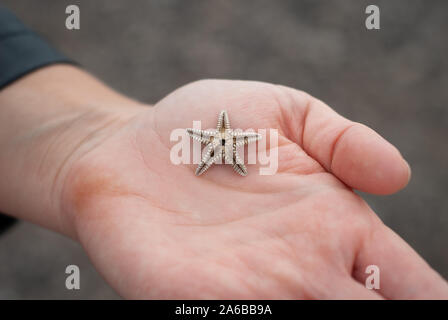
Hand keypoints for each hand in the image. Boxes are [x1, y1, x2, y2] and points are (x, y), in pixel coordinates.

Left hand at [59, 79, 447, 298]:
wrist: (129, 147)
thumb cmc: (210, 125)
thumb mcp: (287, 112)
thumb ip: (343, 140)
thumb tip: (399, 175)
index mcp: (333, 224)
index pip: (407, 283)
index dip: (427, 298)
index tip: (428, 301)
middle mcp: (300, 267)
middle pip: (370, 318)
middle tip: (373, 308)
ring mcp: (248, 289)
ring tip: (318, 300)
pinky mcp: (190, 298)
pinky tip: (265, 305)